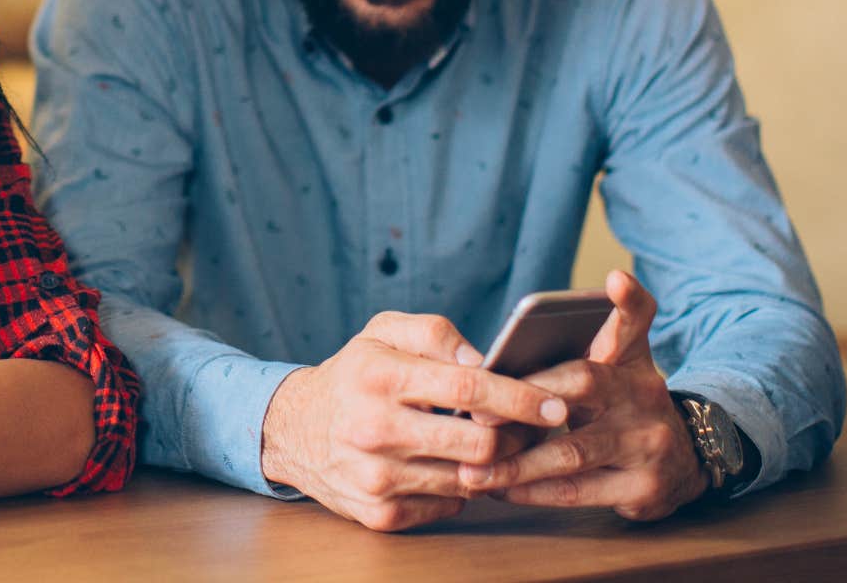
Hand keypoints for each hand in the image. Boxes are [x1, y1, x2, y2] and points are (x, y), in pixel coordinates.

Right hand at [261, 312, 570, 531]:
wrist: (292, 429)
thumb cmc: (353, 375)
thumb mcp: (382, 332)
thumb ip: (434, 333)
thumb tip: (483, 360)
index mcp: (378, 376)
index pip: (466, 388)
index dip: (519, 397)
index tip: (554, 404)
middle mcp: (374, 428)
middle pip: (477, 443)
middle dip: (514, 437)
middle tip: (524, 428)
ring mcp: (376, 477)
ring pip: (468, 479)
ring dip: (489, 464)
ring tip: (487, 444)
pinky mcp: (379, 513)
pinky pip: (447, 506)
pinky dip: (459, 488)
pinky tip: (449, 465)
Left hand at [459, 270, 708, 520]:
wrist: (684, 462)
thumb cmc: (622, 404)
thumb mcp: (615, 366)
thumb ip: (570, 349)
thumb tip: (500, 356)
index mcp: (631, 358)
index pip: (635, 320)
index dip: (629, 300)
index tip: (616, 280)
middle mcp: (644, 395)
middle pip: (583, 382)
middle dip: (525, 395)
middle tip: (477, 410)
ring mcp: (647, 443)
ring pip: (571, 450)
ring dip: (516, 462)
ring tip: (471, 470)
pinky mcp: (643, 488)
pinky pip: (577, 491)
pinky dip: (533, 491)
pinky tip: (499, 488)